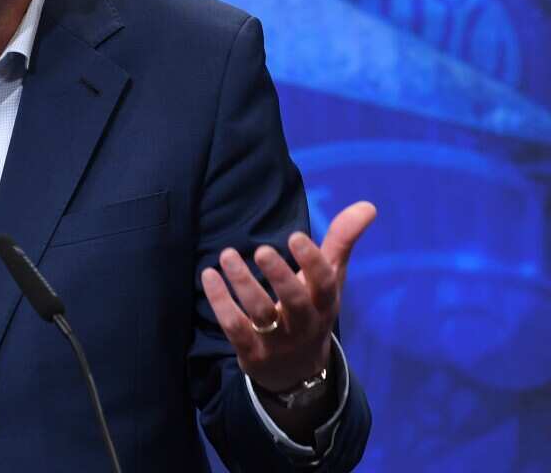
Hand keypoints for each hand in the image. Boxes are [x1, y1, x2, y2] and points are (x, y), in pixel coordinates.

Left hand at [200, 201, 375, 392]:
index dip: (312, 262)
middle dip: (279, 276)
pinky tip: (209, 276)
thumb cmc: (313, 311)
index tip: (296, 236)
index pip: (324, 284)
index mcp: (325, 304)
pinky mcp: (251, 351)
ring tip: (227, 255)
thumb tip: (367, 206)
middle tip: (261, 249)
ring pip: (261, 314)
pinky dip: (220, 302)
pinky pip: (234, 328)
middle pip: (295, 302)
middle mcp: (304, 324)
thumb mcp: (331, 279)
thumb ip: (342, 241)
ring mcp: (277, 341)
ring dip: (243, 284)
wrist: (298, 372)